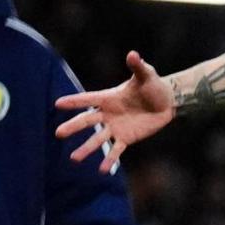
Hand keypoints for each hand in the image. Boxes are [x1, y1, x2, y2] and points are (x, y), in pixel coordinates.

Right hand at [55, 52, 178, 173]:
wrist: (167, 102)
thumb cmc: (153, 86)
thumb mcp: (146, 75)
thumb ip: (138, 66)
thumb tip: (133, 54)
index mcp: (108, 97)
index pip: (88, 99)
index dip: (74, 101)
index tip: (57, 104)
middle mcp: (108, 114)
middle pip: (87, 121)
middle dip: (74, 127)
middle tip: (58, 134)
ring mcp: (116, 127)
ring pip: (98, 139)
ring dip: (87, 148)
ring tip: (74, 158)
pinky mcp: (127, 138)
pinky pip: (116, 150)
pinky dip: (109, 159)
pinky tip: (101, 169)